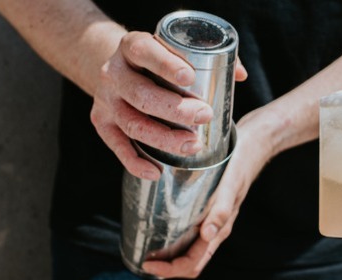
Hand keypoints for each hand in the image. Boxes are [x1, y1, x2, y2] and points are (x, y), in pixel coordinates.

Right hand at [90, 31, 246, 178]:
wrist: (119, 67)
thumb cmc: (157, 60)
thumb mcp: (174, 49)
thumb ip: (209, 56)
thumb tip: (241, 75)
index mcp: (132, 46)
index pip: (144, 52)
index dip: (165, 65)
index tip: (190, 78)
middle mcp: (114, 72)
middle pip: (140, 94)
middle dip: (175, 109)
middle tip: (204, 116)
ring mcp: (106, 100)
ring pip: (132, 124)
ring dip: (163, 138)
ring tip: (192, 145)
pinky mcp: (101, 122)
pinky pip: (116, 146)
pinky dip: (135, 162)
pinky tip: (156, 171)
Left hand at [141, 109, 278, 278]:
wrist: (251, 148)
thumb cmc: (239, 166)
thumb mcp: (230, 186)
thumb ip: (221, 211)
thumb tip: (207, 236)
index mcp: (219, 231)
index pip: (193, 264)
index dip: (170, 269)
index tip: (148, 262)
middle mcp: (214, 232)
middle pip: (189, 264)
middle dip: (167, 269)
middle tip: (144, 260)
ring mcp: (210, 224)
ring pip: (189, 253)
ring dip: (169, 259)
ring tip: (147, 251)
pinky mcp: (206, 212)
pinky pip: (189, 236)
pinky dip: (173, 242)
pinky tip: (159, 231)